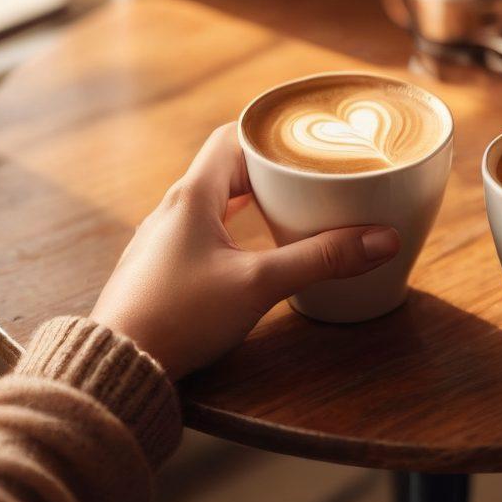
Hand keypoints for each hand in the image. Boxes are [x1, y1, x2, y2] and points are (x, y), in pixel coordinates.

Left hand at [90, 124, 400, 379]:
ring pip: (214, 201)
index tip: (307, 138)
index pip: (231, 138)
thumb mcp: (259, 285)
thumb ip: (320, 260)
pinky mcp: (162, 269)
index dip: (270, 133)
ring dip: (252, 198)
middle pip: (226, 168)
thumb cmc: (179, 318)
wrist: (118, 368)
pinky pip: (204, 230)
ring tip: (293, 206)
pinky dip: (235, 227)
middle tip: (312, 172)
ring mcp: (163, 240)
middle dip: (270, 167)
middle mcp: (173, 210)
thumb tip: (383, 238)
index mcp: (192, 197)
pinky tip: (254, 248)